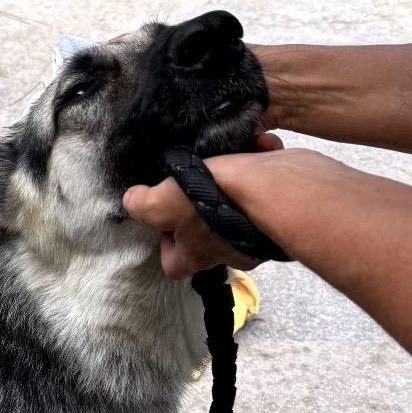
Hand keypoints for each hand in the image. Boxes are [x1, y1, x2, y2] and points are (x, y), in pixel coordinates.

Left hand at [122, 134, 284, 278]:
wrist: (281, 191)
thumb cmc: (216, 203)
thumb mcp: (163, 204)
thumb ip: (142, 205)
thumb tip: (132, 201)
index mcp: (196, 255)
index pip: (172, 265)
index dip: (166, 244)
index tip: (164, 218)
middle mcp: (226, 251)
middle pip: (205, 234)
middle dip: (200, 206)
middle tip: (195, 180)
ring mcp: (255, 232)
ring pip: (238, 207)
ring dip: (234, 180)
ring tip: (230, 154)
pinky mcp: (280, 208)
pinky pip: (267, 187)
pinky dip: (262, 165)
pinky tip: (259, 146)